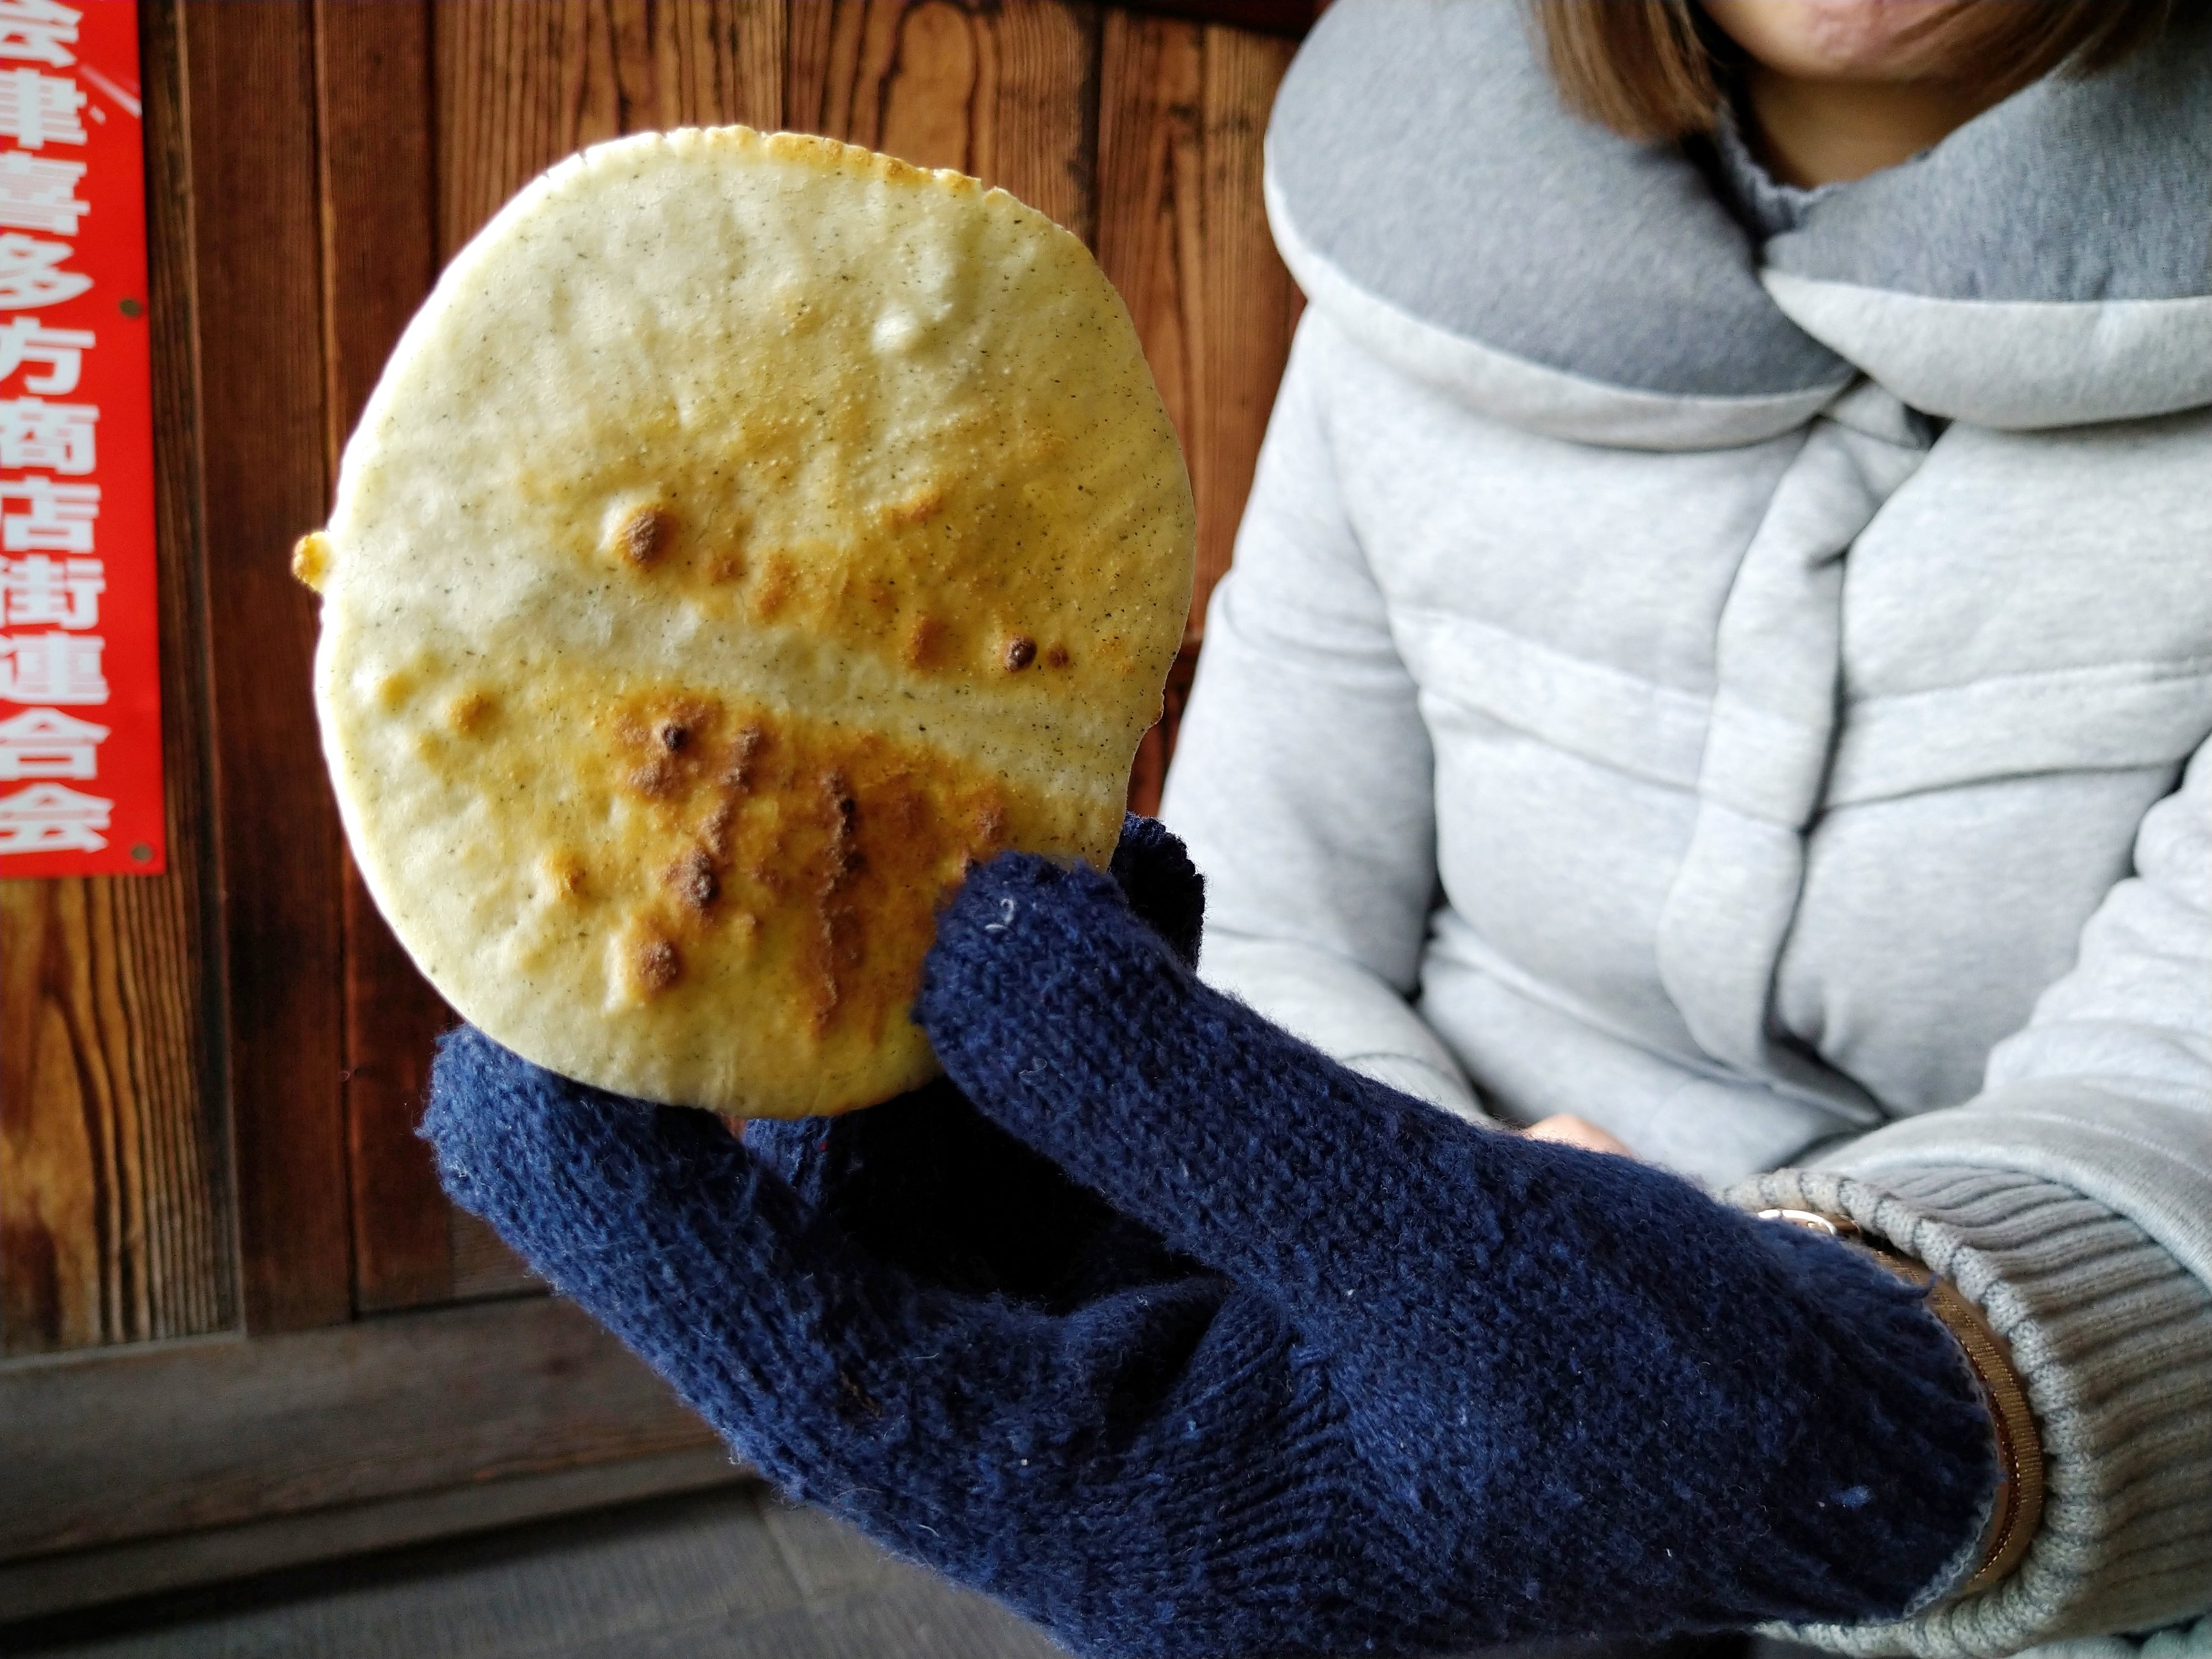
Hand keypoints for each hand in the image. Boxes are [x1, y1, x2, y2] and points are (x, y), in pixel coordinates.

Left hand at [424, 821, 1994, 1657]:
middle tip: (734, 817)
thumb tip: (979, 931)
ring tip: (1000, 817)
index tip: (495, 1032)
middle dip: (785, 1032)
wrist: (1802, 1429)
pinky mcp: (1183, 1262)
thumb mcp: (1442, 1256)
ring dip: (946, 985)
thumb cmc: (1655, 1402)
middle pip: (839, 1238)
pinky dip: (1074, 999)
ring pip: (942, 1157)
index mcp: (1104, 1507)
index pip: (796, 1362)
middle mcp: (1073, 1435)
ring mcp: (1122, 1347)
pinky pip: (1061, 1122)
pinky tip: (1130, 878)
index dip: (630, 1194)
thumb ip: (1187, 1103)